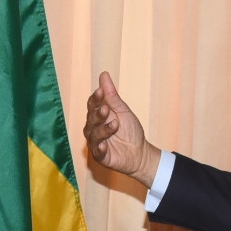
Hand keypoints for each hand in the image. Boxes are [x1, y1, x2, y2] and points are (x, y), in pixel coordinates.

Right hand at [85, 71, 161, 186]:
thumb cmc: (130, 130)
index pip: (92, 105)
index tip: (101, 91)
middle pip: (91, 119)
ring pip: (93, 134)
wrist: (140, 152)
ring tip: (115, 125)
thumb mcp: (123, 111)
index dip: (96, 98)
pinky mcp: (100, 156)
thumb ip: (112, 95)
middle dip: (98, 114)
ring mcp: (96, 142)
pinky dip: (100, 148)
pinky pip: (97, 152)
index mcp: (98, 115)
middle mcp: (94, 128)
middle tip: (106, 109)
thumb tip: (104, 74)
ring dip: (102, 129)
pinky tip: (104, 145)